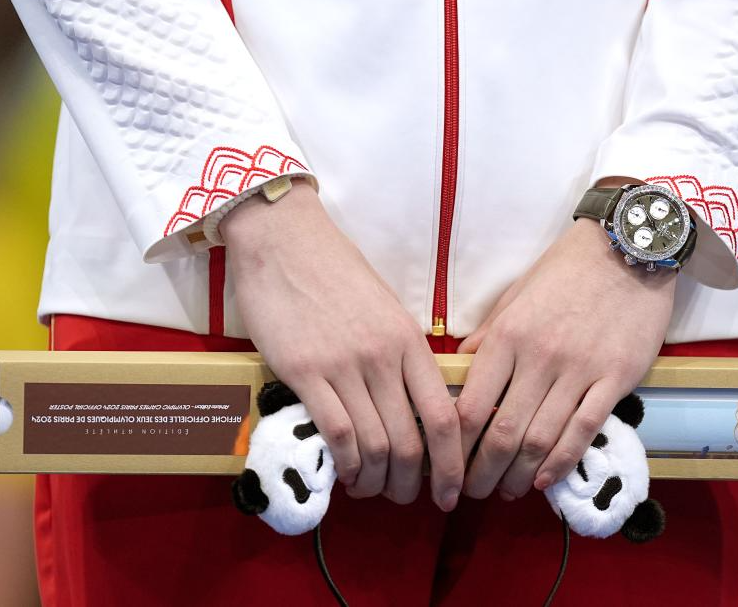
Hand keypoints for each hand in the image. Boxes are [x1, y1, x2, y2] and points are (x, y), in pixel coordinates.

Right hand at [222, 184, 462, 510]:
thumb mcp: (386, 311)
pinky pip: (336, 433)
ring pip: (376, 445)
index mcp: (411, 342)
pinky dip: (345, 465)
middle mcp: (385, 358)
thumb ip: (401, 357)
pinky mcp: (305, 371)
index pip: (445, 417)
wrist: (284, 239)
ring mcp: (345, 365)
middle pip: (412, 442)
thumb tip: (411, 408)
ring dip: (378, 481)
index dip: (453, 464)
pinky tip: (345, 475)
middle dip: (413, 484)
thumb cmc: (335, 273)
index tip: (451, 491)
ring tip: (373, 490)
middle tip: (406, 498)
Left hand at [455, 214, 674, 499]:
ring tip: (506, 491)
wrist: (628, 249)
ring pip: (541, 439)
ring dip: (519, 475)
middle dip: (482, 472)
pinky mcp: (616, 379)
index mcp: (508, 336)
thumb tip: (458, 370)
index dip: (455, 446)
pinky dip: (561, 461)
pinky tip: (544, 480)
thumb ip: (488, 336)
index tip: (448, 464)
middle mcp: (539, 358)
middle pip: (502, 432)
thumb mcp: (515, 295)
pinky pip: (584, 430)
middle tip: (473, 493)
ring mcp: (580, 370)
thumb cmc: (566, 271)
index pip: (471, 406)